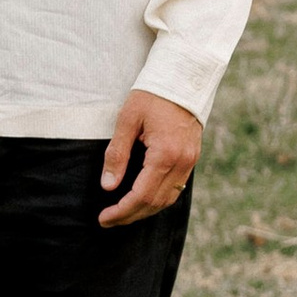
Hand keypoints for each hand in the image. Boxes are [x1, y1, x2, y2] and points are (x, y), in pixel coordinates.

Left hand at [99, 88, 200, 228]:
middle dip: (130, 215)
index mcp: (164, 154)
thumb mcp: (127, 119)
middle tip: (109, 220)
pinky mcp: (192, 157)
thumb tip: (108, 185)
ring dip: (145, 210)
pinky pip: (176, 188)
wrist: (184, 76)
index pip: (141, 195)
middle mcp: (181, 162)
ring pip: (168, 199)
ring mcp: (190, 161)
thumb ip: (117, 154)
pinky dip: (158, 198)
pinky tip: (143, 198)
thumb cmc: (152, 94)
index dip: (121, 211)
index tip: (104, 218)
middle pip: (155, 203)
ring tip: (123, 213)